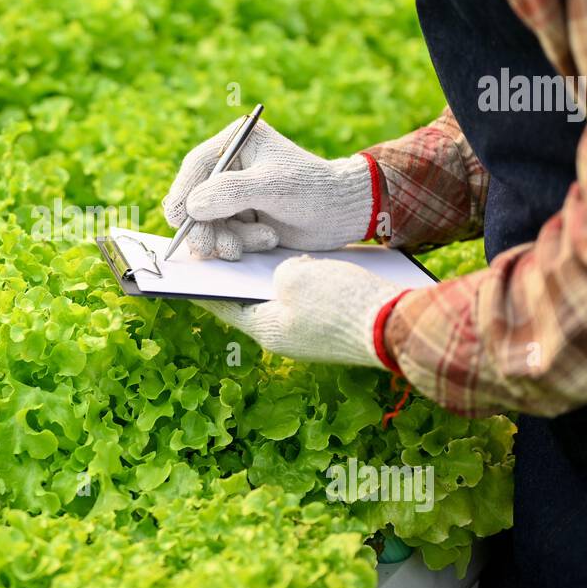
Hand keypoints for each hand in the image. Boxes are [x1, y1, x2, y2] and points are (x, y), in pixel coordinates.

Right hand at [163, 118, 375, 258]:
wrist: (342, 214)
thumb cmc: (313, 190)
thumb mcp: (273, 186)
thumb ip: (230, 192)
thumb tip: (192, 206)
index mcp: (237, 141)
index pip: (197, 166)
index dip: (183, 192)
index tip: (178, 219)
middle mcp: (231, 165)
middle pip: (196, 198)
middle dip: (204, 225)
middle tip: (212, 246)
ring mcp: (234, 193)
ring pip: (208, 221)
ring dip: (226, 238)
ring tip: (260, 240)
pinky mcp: (241, 217)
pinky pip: (223, 234)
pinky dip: (241, 242)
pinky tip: (267, 238)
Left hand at [196, 256, 406, 368]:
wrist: (395, 323)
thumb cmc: (340, 301)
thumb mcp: (297, 274)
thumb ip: (279, 271)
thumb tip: (287, 274)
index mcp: (266, 330)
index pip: (223, 303)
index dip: (206, 281)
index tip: (191, 264)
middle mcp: (284, 339)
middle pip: (252, 301)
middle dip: (242, 275)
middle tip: (229, 248)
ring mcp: (309, 338)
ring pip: (283, 301)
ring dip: (277, 277)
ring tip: (268, 248)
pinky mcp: (332, 329)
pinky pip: (308, 302)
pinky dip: (303, 282)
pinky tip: (306, 260)